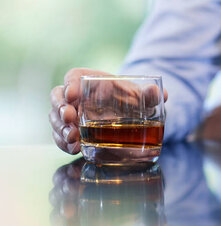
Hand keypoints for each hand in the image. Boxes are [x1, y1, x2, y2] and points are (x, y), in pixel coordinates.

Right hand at [49, 68, 168, 154]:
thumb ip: (149, 94)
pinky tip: (73, 149)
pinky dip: (62, 143)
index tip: (73, 94)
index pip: (72, 77)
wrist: (126, 114)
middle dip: (60, 109)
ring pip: (54, 118)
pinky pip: (58, 136)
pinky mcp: (70, 131)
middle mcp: (74, 96)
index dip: (69, 84)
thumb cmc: (128, 98)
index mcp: (87, 80)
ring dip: (59, 128)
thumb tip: (161, 93)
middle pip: (57, 97)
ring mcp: (69, 115)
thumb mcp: (139, 95)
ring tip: (72, 138)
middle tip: (70, 118)